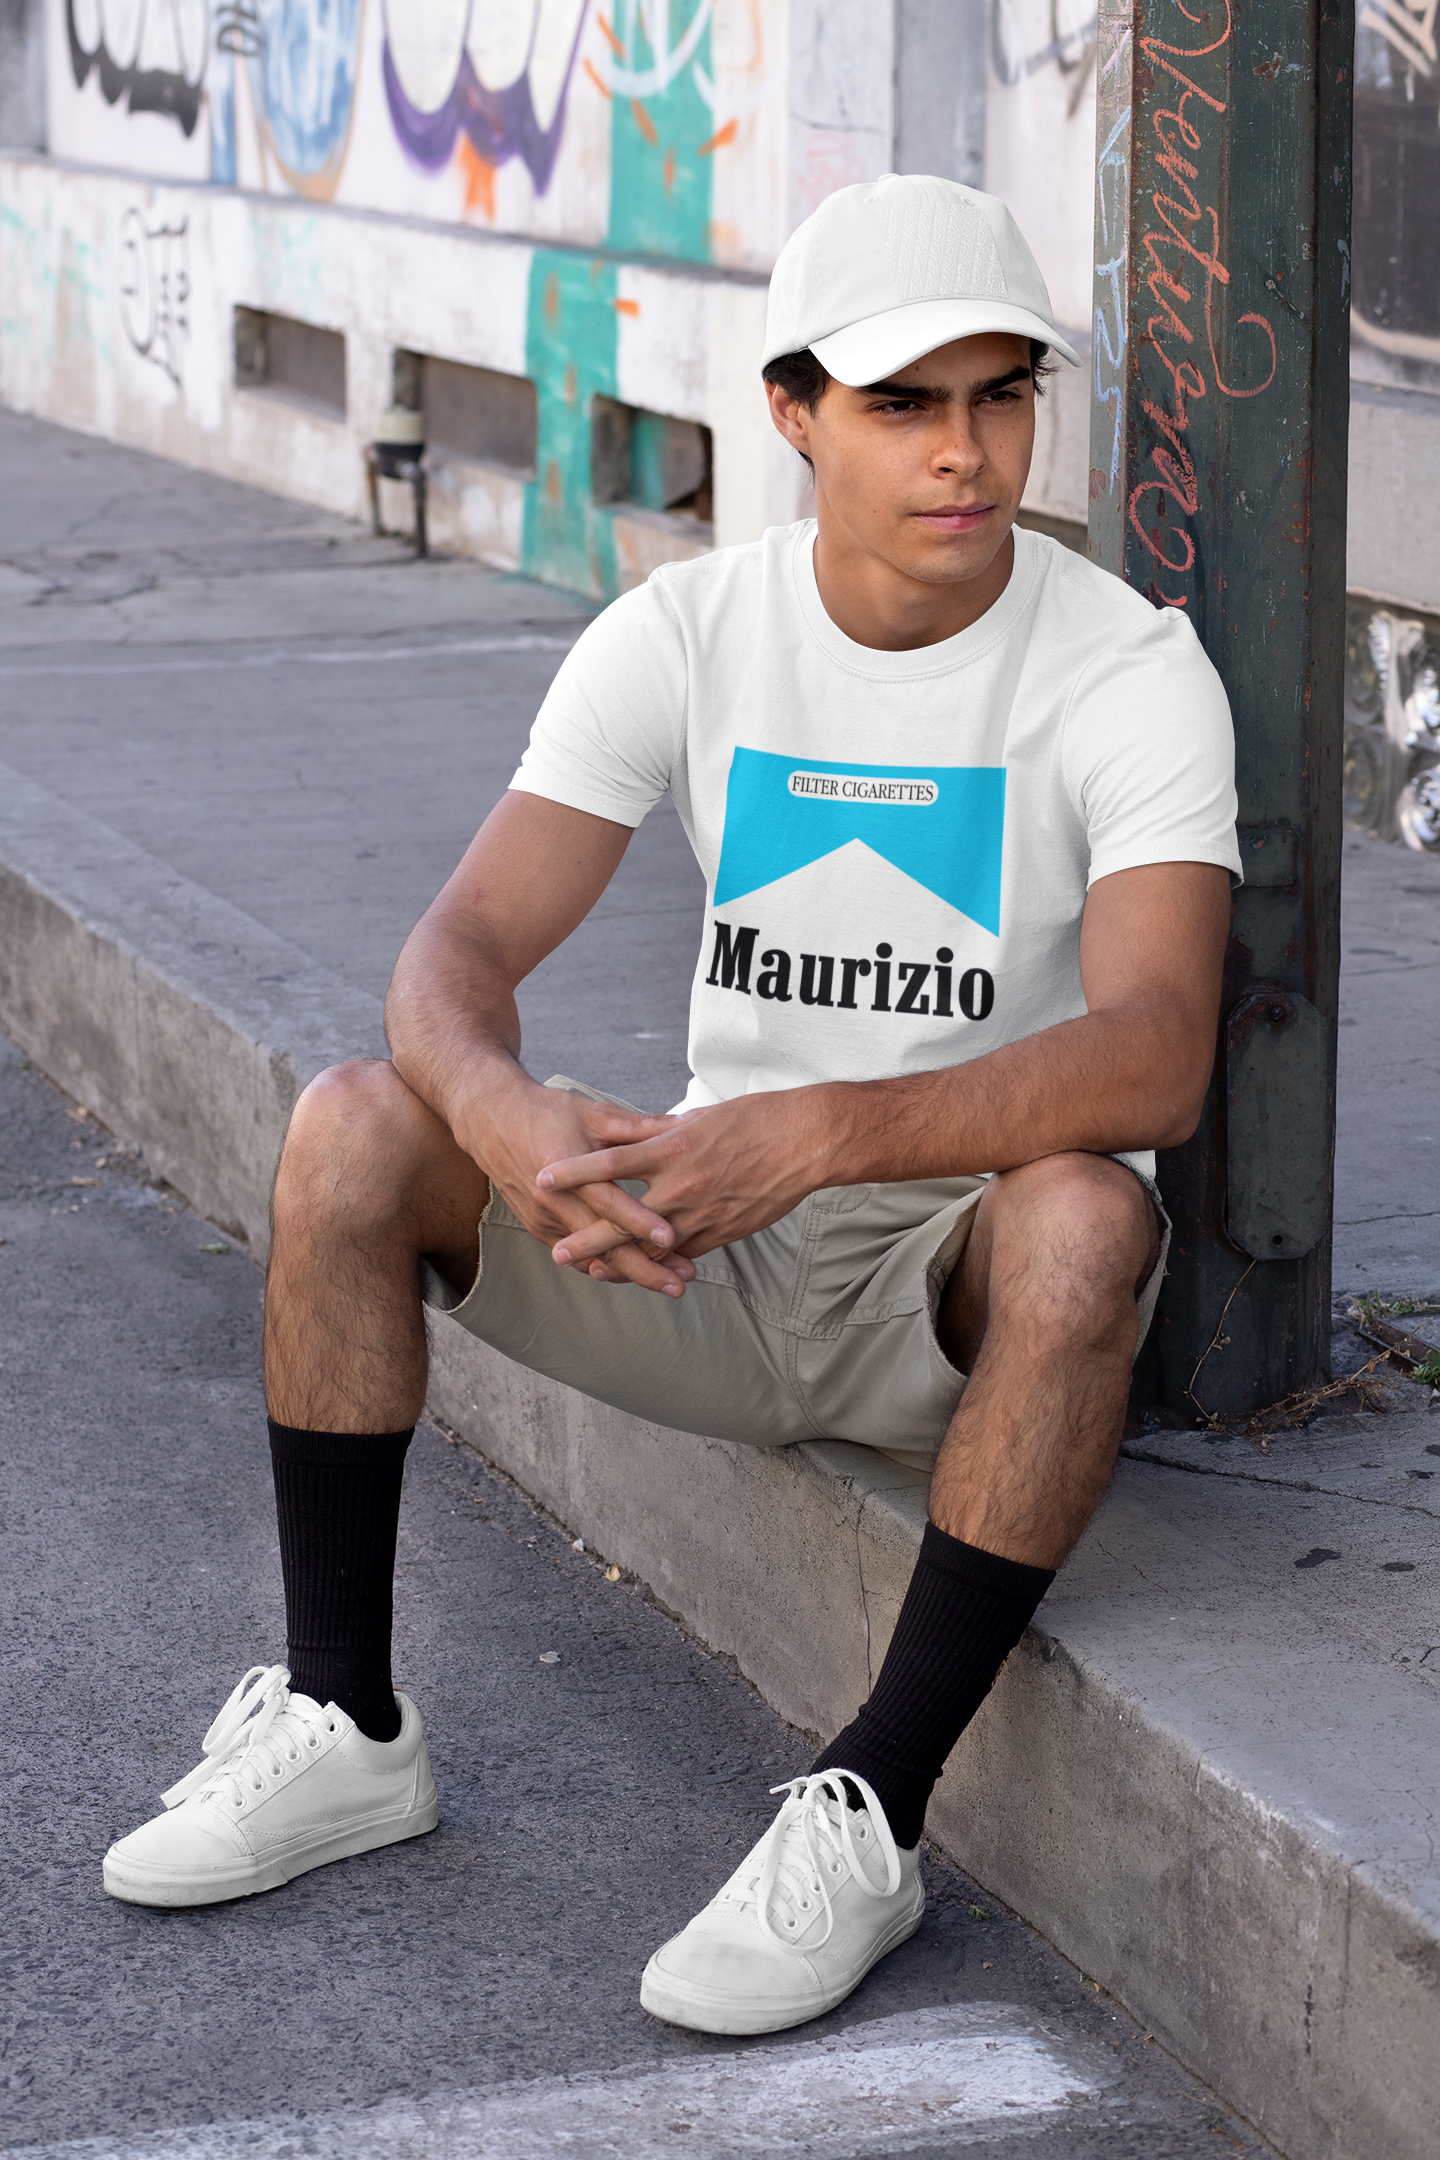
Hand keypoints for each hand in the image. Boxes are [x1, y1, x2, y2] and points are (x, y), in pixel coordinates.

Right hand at [454, 1071, 697, 1294]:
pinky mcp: (538, 1229)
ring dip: (630, 1273)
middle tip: (681, 1283)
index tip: (671, 1238)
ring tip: (668, 1282)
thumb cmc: (548, 1113)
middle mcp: (553, 1200)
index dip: (640, 1222)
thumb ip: (640, 1127)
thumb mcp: (595, 1113)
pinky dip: (605, 1267)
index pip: (608, 1202)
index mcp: (568, 1167)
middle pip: (603, 1245)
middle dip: (644, 1268)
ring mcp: (543, 1219)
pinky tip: (635, 1274)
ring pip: (590, 1258)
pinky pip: (575, 1257)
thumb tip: (685, 1124)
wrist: (493, 1121)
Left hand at [536, 1087, 839, 1272]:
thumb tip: (642, 1134)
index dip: (574, 1173)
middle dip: (589, 1240)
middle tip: (557, 1253)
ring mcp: (703, 1213)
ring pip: (654, 1248)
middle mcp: (682, 1185)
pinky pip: (686, 1252)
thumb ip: (668, 1132)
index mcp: (672, 1147)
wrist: (806, 1140)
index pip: (610, 1164)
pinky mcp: (723, 1231)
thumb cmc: (756, 1118)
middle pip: (623, 1221)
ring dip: (623, 1262)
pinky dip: (664, 1261)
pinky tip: (646, 1270)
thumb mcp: (703, 1117)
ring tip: (595, 1271)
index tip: (542, 1179)